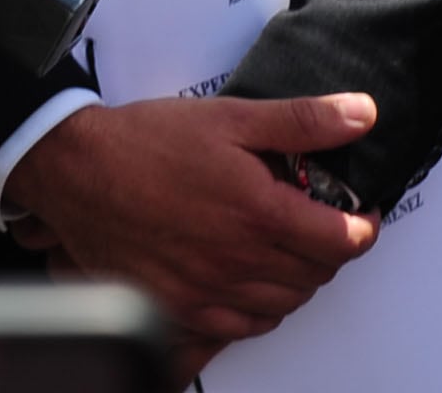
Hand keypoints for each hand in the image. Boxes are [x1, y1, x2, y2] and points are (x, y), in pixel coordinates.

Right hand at [4, 93, 380, 370]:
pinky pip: (246, 327)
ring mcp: (210, 293)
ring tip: (288, 246)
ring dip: (300, 279)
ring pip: (285, 304)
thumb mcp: (232, 117)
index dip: (363, 228)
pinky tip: (253, 279)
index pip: (342, 241)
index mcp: (259, 212)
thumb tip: (360, 115)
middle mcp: (238, 262)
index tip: (361, 215)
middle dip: (331, 249)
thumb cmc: (145, 143)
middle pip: (317, 276)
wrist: (78, 173)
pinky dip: (263, 308)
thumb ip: (302, 121)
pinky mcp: (182, 311)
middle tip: (321, 222)